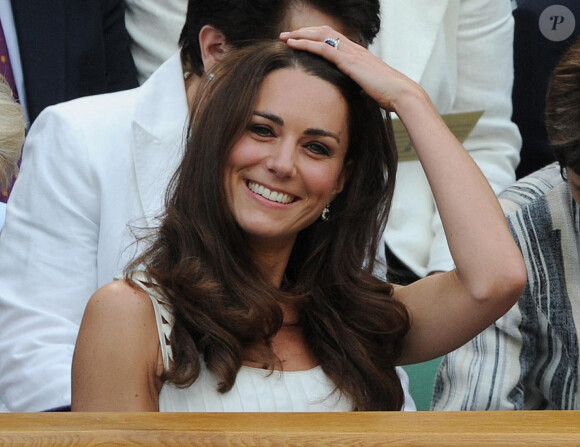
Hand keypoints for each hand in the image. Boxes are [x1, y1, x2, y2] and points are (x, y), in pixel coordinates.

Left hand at [280, 26, 421, 112]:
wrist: (400, 94)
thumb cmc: (388, 95)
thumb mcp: (369, 90)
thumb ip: (360, 88)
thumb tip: (357, 96)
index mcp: (358, 54)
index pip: (333, 38)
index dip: (315, 37)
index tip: (300, 41)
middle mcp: (354, 49)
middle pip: (324, 31)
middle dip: (304, 32)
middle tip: (286, 36)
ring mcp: (351, 52)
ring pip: (320, 35)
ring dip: (300, 35)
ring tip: (284, 37)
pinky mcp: (349, 61)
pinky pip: (323, 48)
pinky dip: (306, 44)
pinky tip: (293, 44)